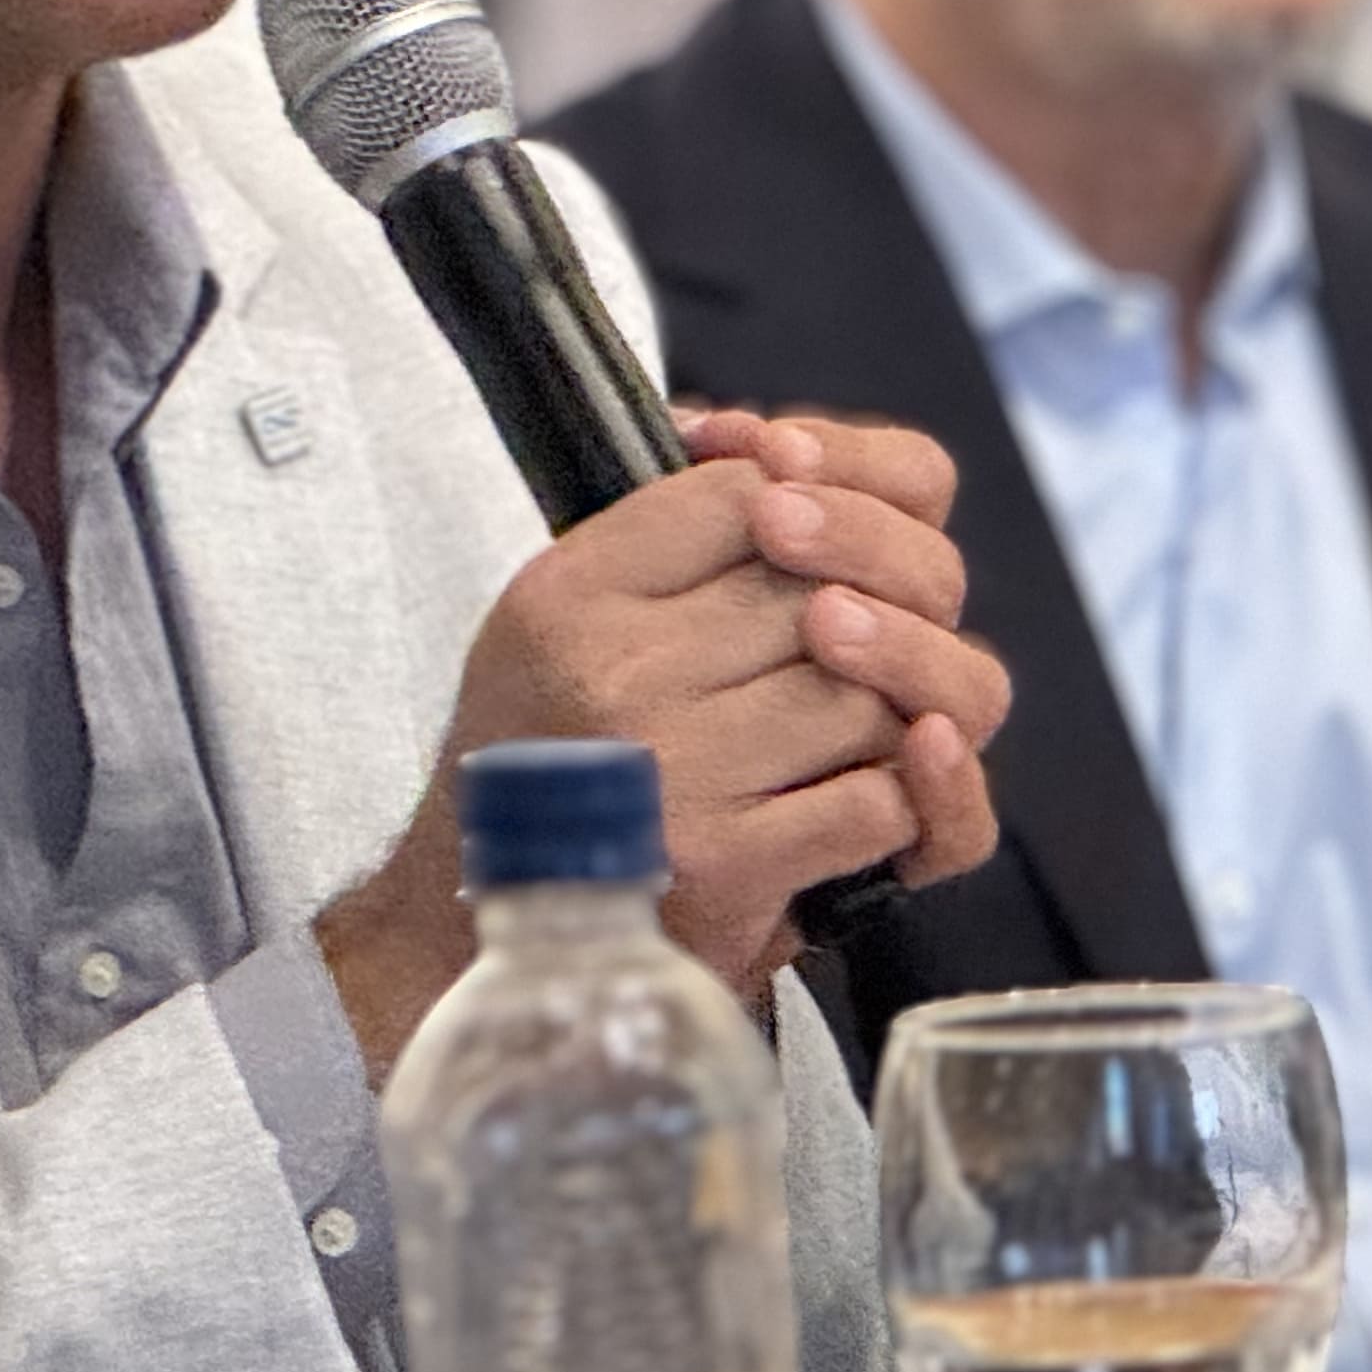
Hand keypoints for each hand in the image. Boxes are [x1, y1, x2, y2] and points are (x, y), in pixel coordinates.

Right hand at [367, 409, 1007, 1020]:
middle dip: (873, 618)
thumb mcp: (566, 614)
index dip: (816, 505)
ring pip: (869, 696)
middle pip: (826, 589)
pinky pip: (880, 800)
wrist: (479, 923)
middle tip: (854, 657)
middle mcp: (615, 667)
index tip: (811, 550)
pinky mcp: (727, 859)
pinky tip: (848, 805)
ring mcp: (675, 764)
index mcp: (571, 588)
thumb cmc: (551, 756)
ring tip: (842, 740)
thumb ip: (670, 528)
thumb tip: (788, 448)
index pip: (747, 491)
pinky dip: (892, 805)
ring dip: (881, 723)